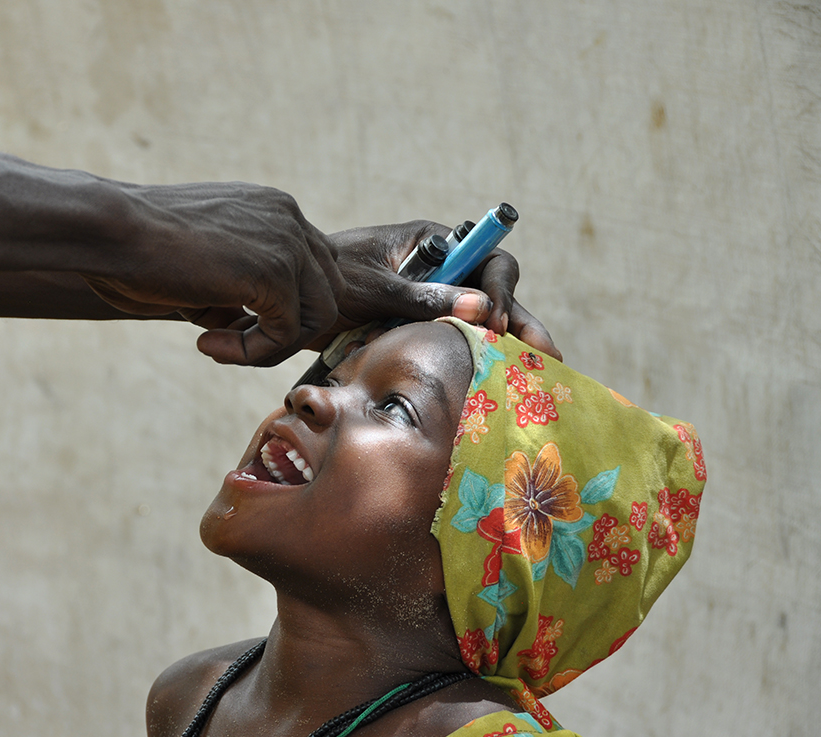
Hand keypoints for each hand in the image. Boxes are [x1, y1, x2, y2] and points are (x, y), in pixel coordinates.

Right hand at [80, 181, 343, 366]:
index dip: (279, 308)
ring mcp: (287, 241)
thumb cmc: (134, 249)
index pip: (310, 269)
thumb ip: (234, 293)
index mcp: (271, 209)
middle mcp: (288, 217)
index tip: (226, 323)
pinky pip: (288, 332)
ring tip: (216, 345)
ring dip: (269, 345)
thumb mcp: (200, 269)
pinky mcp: (274, 271)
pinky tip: (207, 343)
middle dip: (282, 329)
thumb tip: (249, 329)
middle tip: (226, 341)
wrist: (108, 230)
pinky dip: (253, 352)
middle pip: (325, 292)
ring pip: (317, 315)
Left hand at [318, 220, 561, 358]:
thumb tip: (482, 309)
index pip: (489, 261)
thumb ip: (424, 297)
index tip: (494, 322)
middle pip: (495, 296)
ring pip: (480, 323)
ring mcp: (433, 301)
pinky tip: (494, 384)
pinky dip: (474, 360)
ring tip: (536, 375)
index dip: (501, 291)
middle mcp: (442, 271)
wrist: (295, 298)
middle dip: (522, 324)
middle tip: (548, 354)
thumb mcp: (375, 288)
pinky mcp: (421, 328)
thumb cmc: (329, 278)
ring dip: (506, 346)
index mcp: (435, 246)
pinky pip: (455, 342)